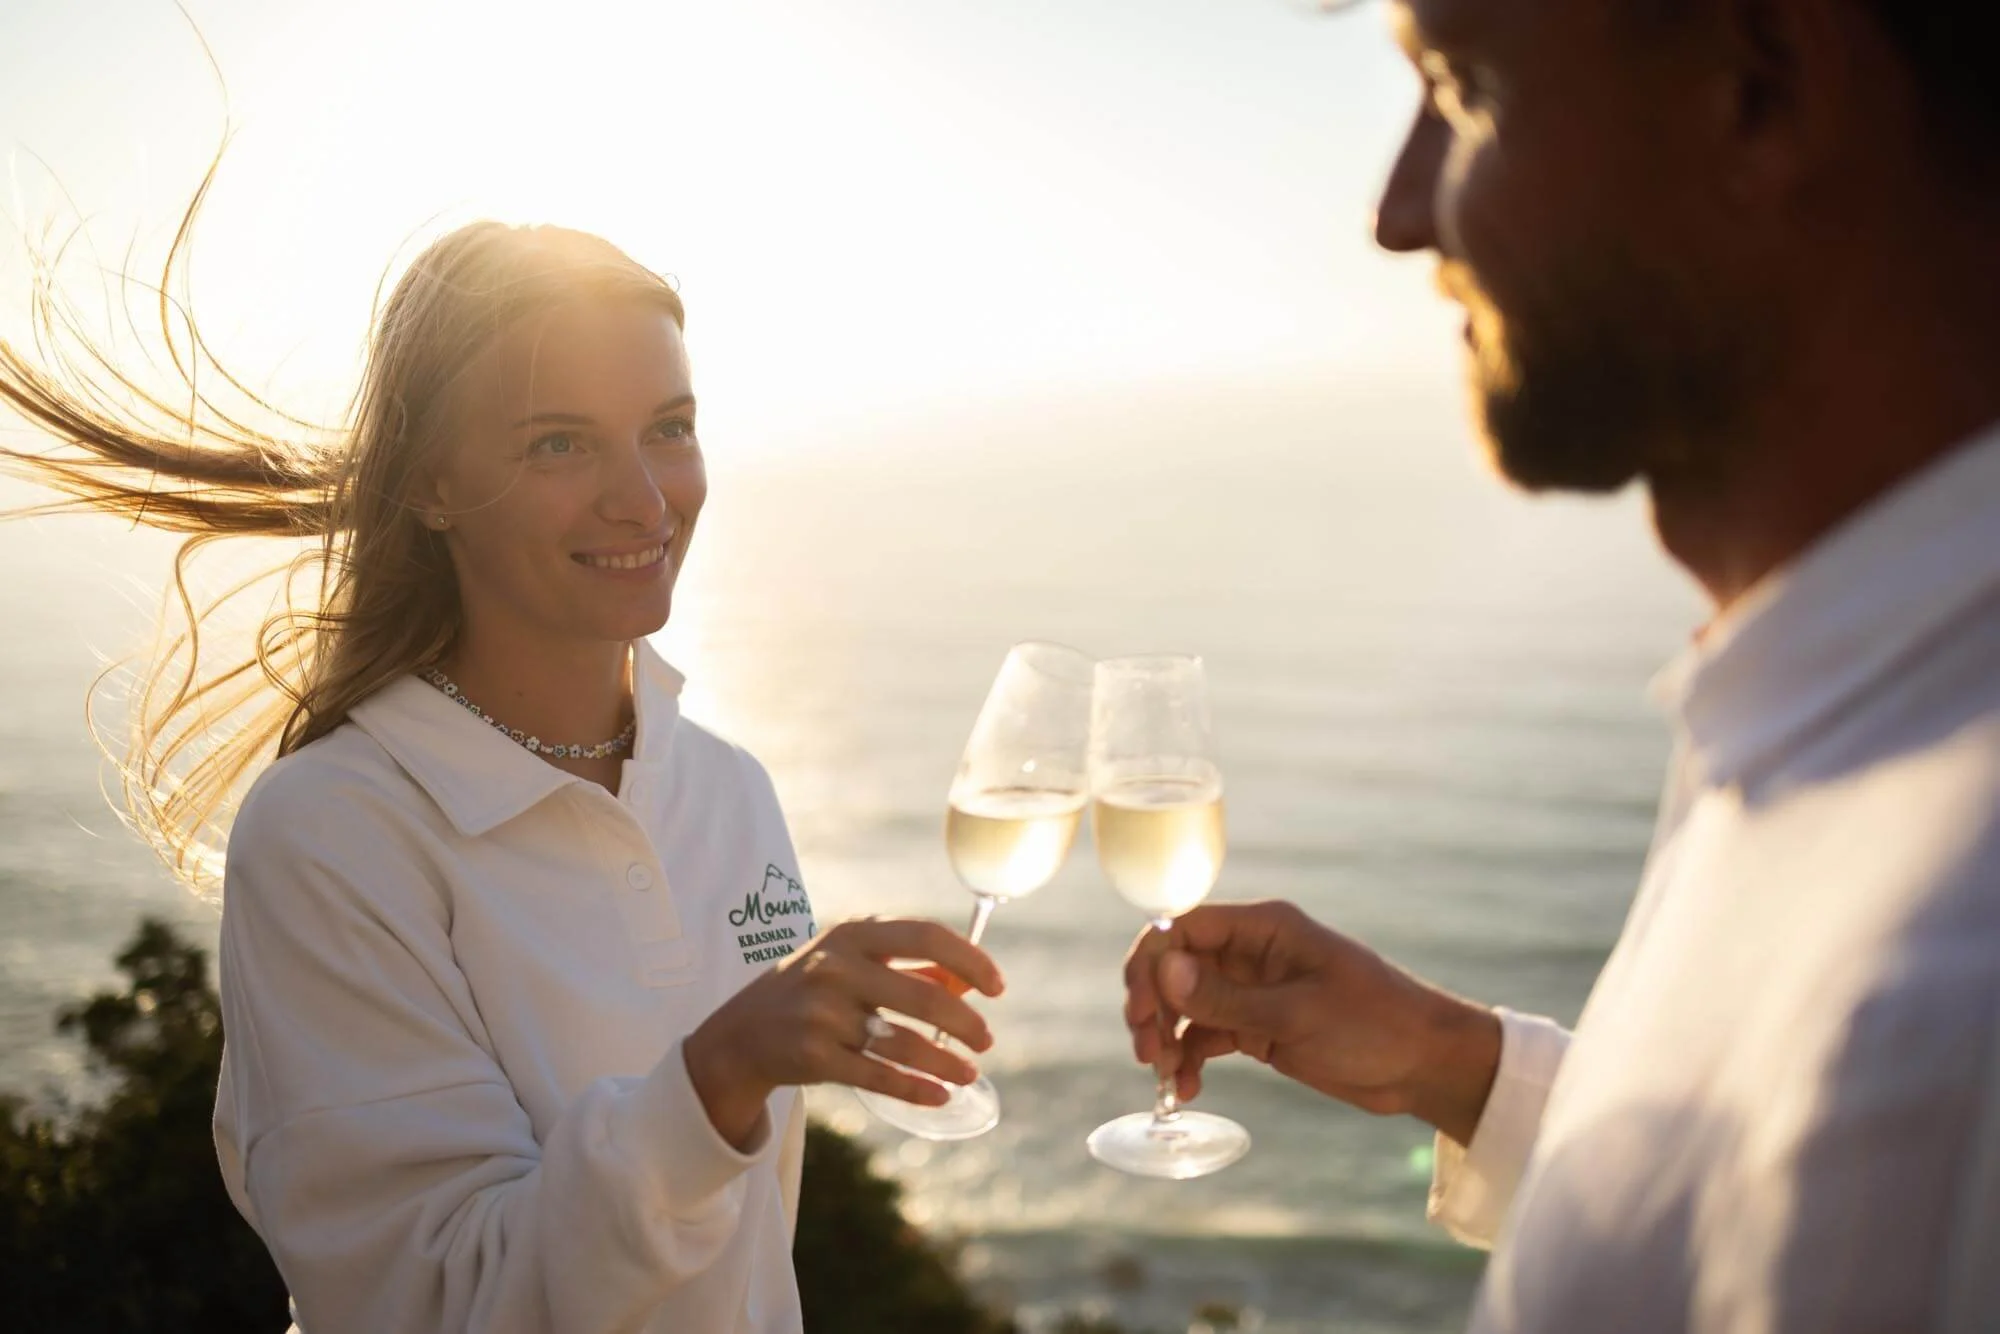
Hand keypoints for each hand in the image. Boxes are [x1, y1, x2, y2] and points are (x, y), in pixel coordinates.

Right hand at [686, 918, 1003, 1147]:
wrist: (741, 1032)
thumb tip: (969, 982)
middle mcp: (837, 967)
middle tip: (986, 1040)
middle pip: (924, 996)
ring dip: (946, 1062)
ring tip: (969, 1073)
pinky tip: (940, 1095)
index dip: (970, 960)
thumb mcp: (851, 961)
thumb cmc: (812, 990)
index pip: (925, 936)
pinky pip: (879, 1076)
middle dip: (966, 1023)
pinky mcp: (815, 1056)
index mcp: (853, 934)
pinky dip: (916, 1089)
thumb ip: (907, 967)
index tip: (998, 987)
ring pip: (904, 1043)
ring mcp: (823, 1013)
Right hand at [1123, 900, 1499, 1144]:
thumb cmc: (1374, 1024)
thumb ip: (1227, 997)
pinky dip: (1190, 1058)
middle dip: (1152, 1005)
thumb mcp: (1297, 1014)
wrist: (1424, 1065)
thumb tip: (1163, 971)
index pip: (1184, 927)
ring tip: (1165, 1076)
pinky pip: (1207, 1035)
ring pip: (1185, 1005)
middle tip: (1146, 1049)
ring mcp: (1253, 990)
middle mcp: (1250, 953)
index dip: (1152, 962)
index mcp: (1263, 929)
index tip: (1140, 1008)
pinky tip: (1186, 1087)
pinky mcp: (1258, 1027)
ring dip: (1167, 1036)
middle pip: (1175, 967)